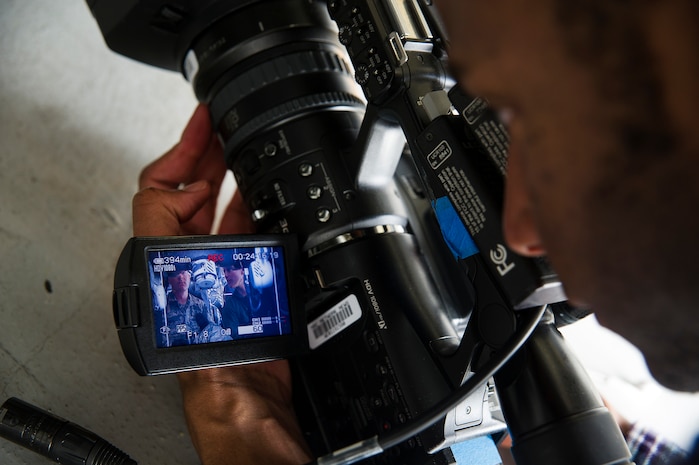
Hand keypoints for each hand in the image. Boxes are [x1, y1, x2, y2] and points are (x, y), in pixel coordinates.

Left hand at [132, 104, 311, 464]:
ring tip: (246, 154)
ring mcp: (220, 267)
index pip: (162, 189)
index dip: (181, 150)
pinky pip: (251, 235)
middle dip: (210, 159)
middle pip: (194, 194)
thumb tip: (184, 189)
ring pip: (223, 211)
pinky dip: (257, 213)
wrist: (246, 392)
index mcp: (164, 257)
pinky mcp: (248, 279)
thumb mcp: (179, 281)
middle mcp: (190, 259)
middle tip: (227, 130)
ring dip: (233, 182)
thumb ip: (174, 234)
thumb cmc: (208, 353)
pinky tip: (265, 197)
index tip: (201, 122)